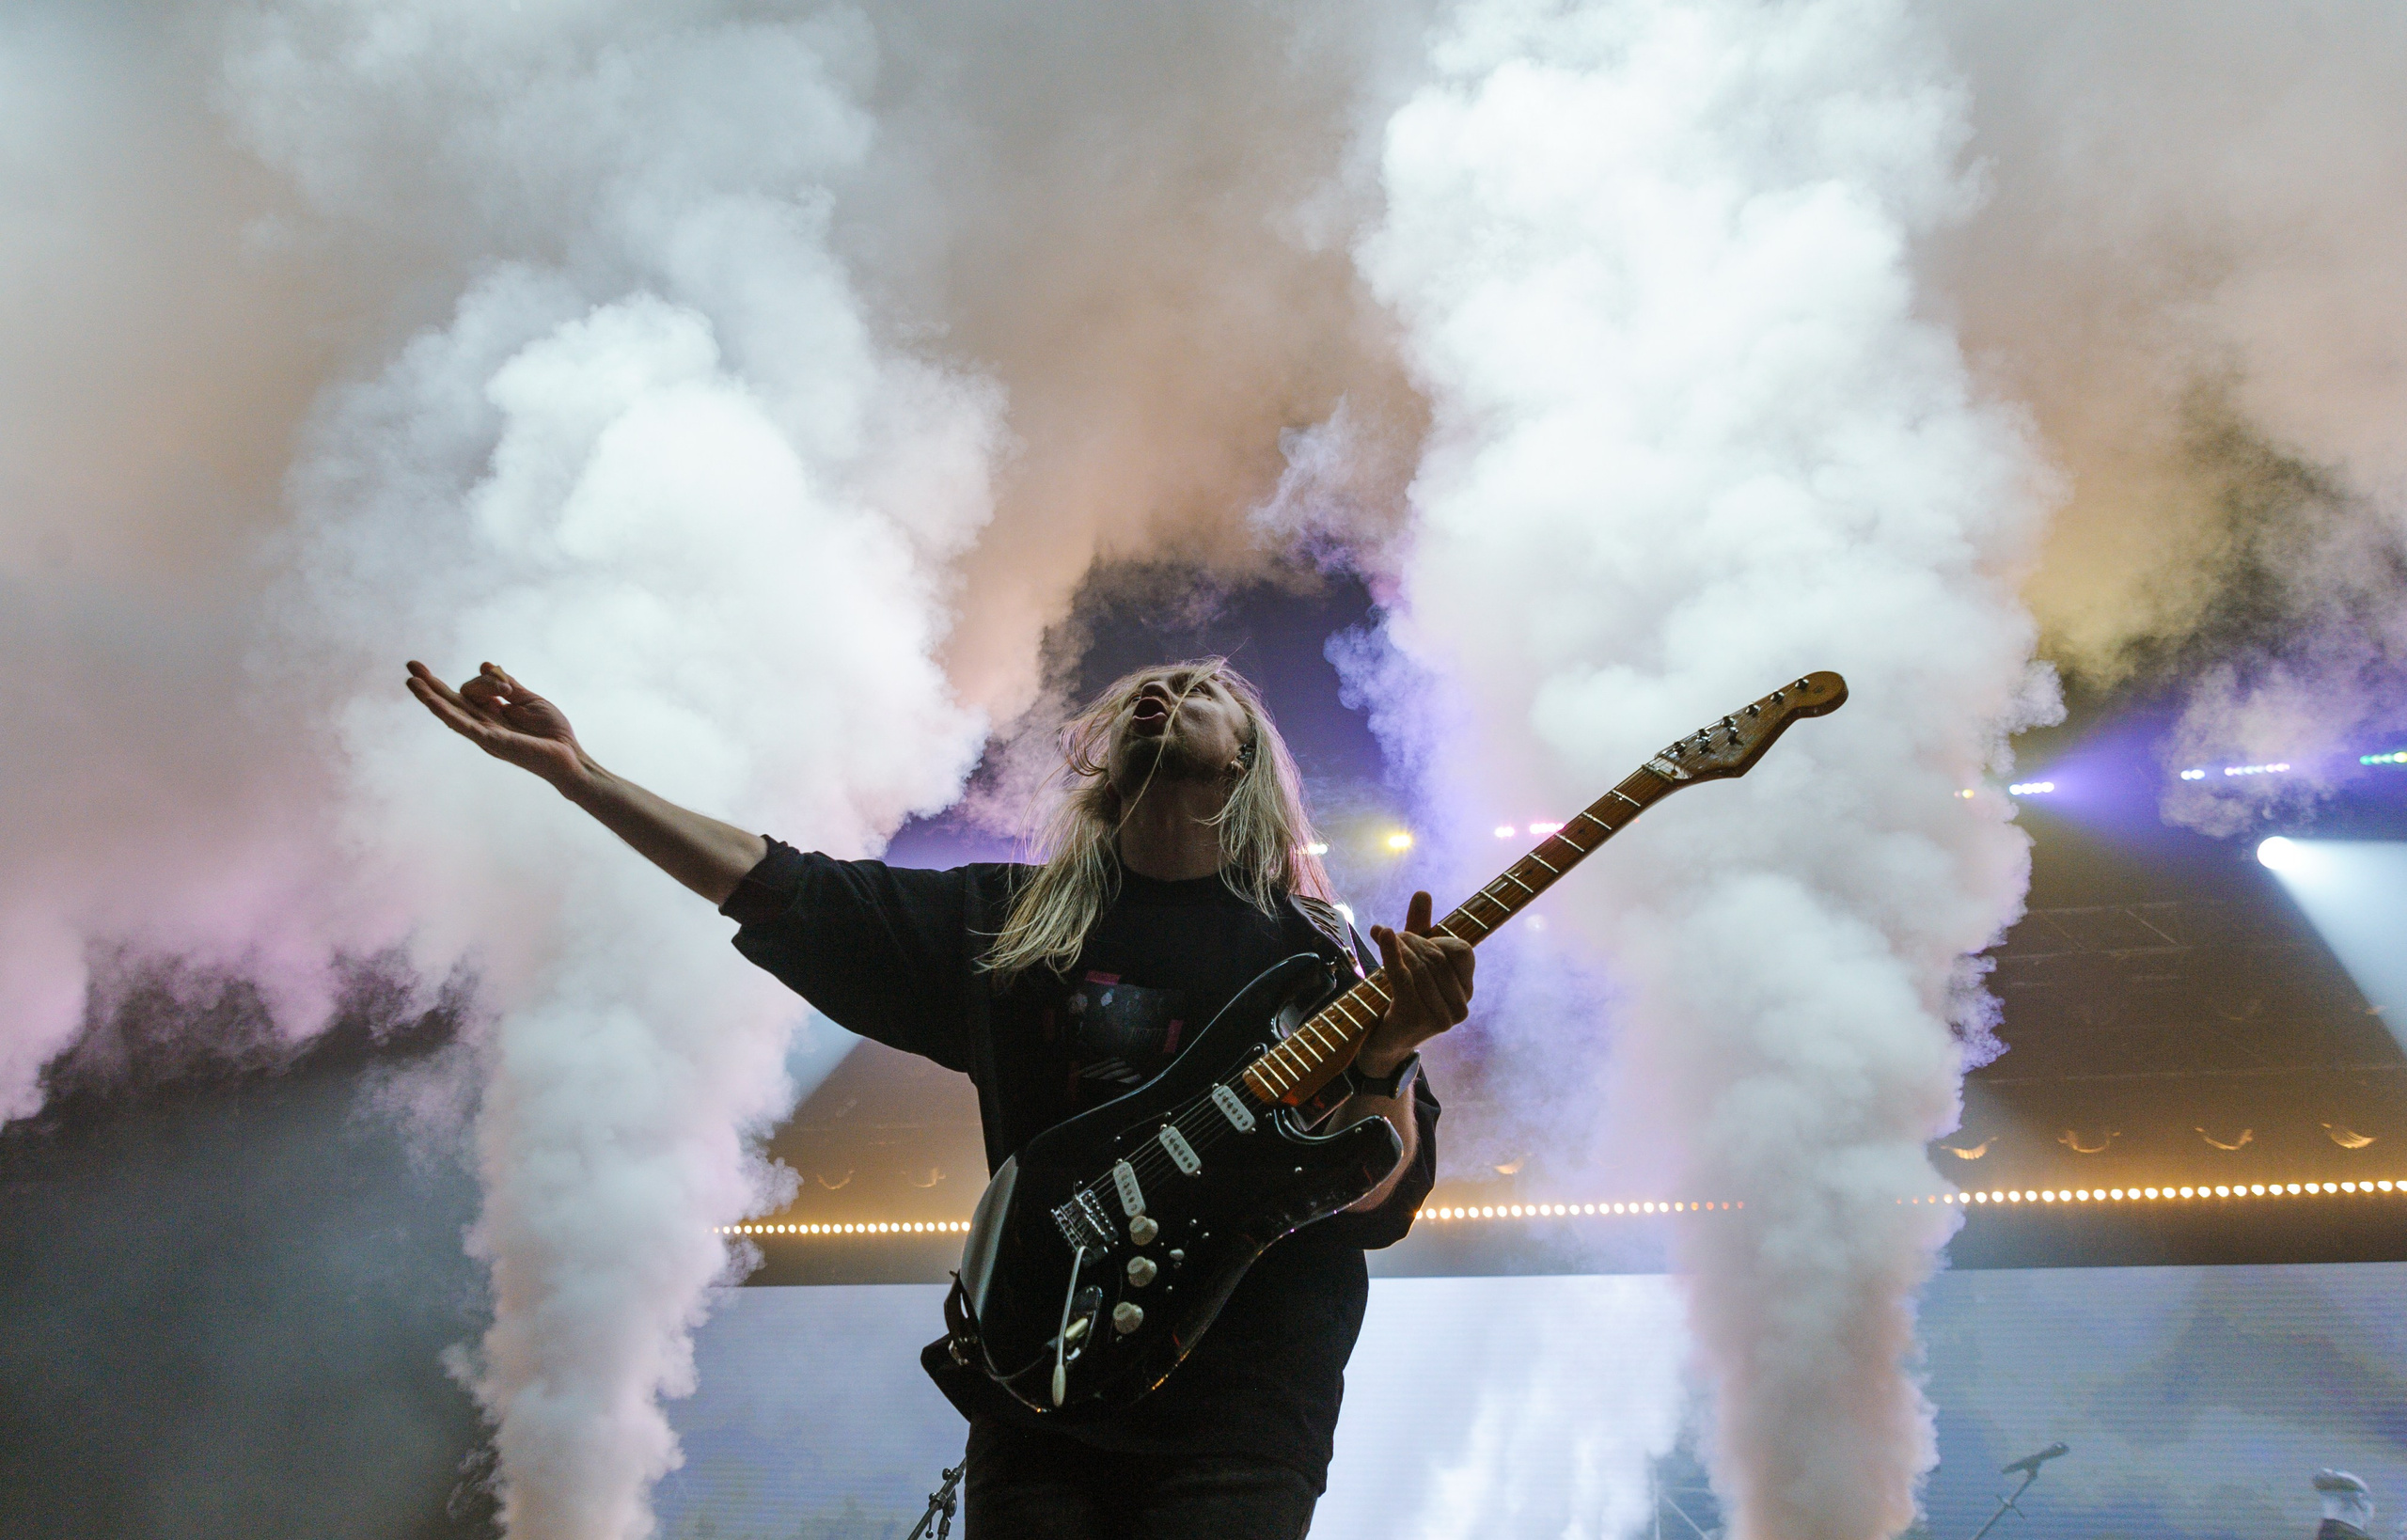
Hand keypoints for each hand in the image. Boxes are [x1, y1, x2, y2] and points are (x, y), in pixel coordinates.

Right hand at [405, 661, 587, 789]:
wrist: (569, 755)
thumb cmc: (552, 731)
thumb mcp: (530, 700)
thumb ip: (507, 684)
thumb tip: (484, 664)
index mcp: (491, 713)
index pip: (473, 690)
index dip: (483, 679)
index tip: (502, 681)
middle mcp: (482, 724)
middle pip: (452, 701)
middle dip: (431, 683)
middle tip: (410, 666)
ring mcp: (484, 733)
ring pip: (451, 712)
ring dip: (430, 697)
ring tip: (411, 681)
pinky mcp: (491, 741)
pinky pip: (465, 726)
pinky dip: (447, 713)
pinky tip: (431, 702)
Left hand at [1361, 890, 1473, 1076]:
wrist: (1383, 1039)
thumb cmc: (1401, 995)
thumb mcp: (1412, 959)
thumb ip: (1420, 928)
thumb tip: (1422, 892)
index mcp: (1466, 990)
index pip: (1461, 951)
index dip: (1437, 938)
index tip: (1413, 936)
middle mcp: (1460, 1006)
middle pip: (1436, 957)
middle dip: (1412, 940)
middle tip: (1389, 934)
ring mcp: (1441, 1017)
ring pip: (1418, 966)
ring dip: (1398, 947)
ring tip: (1383, 939)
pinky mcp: (1416, 1018)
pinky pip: (1403, 977)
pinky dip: (1391, 953)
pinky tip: (1383, 933)